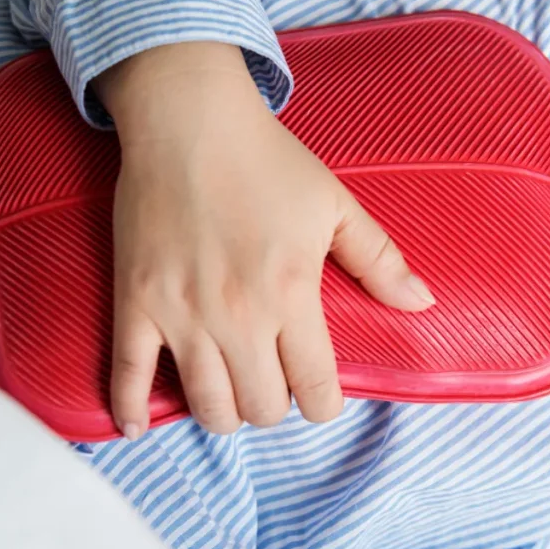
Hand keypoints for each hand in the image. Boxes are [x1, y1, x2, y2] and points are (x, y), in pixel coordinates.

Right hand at [94, 43, 434, 438]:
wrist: (188, 121)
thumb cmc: (267, 160)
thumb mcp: (335, 205)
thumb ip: (379, 260)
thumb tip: (422, 303)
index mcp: (291, 294)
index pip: (316, 390)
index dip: (323, 403)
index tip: (318, 393)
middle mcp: (237, 316)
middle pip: (262, 409)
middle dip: (274, 404)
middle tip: (272, 379)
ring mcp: (181, 315)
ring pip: (207, 407)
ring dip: (224, 411)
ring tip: (229, 389)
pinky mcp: (136, 304)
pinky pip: (127, 375)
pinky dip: (130, 410)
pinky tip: (137, 426)